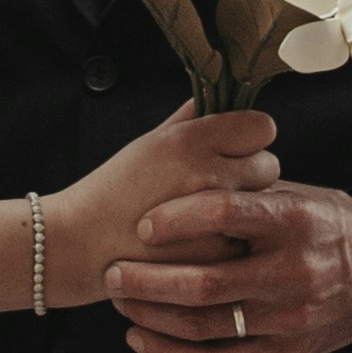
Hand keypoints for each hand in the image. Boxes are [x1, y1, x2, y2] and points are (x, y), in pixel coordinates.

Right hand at [44, 103, 275, 311]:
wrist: (82, 245)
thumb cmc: (114, 191)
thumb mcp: (149, 142)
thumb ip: (191, 117)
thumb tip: (225, 96)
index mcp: (189, 141)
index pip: (261, 126)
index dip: (249, 138)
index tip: (234, 149)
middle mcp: (207, 174)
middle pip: (269, 164)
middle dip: (249, 174)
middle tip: (216, 186)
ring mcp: (215, 219)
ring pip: (262, 205)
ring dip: (245, 208)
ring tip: (208, 215)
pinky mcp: (217, 256)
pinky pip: (248, 240)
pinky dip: (233, 241)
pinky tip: (203, 242)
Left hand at [108, 172, 351, 352]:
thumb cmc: (326, 224)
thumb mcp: (296, 193)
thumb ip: (245, 186)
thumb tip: (186, 162)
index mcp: (295, 221)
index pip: (228, 213)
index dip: (179, 218)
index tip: (143, 222)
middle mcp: (294, 273)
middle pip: (207, 283)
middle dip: (150, 279)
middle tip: (113, 271)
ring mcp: (289, 319)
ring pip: (207, 325)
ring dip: (154, 315)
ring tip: (121, 300)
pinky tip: (143, 340)